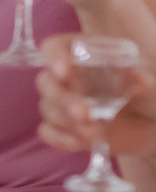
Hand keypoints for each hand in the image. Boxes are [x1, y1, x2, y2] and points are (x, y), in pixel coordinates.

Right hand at [37, 33, 155, 165]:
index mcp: (82, 55)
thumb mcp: (150, 83)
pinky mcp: (64, 127)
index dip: (53, 58)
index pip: (54, 48)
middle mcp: (67, 77)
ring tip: (96, 132)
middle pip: (46, 82)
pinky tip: (80, 143)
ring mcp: (62, 103)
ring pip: (48, 108)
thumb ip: (143, 79)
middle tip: (84, 113)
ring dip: (68, 122)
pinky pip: (48, 132)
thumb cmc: (148, 94)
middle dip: (63, 99)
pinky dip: (60, 138)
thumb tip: (141, 81)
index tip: (64, 72)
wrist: (151, 123)